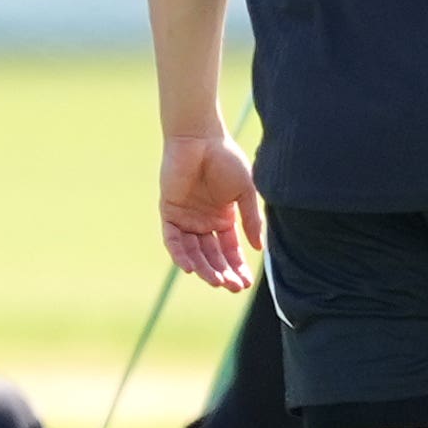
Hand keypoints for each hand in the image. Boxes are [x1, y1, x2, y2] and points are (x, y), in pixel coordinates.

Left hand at [159, 129, 261, 290]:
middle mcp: (204, 221)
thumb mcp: (246, 193)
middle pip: (212, 255)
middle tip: (232, 288)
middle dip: (222, 272)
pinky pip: (173, 239)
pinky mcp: (170, 212)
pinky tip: (190, 268)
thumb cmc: (226, 160)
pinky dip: (180, 254)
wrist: (201, 139)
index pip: (230, 250)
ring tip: (216, 282)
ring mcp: (186, 218)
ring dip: (203, 268)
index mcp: (224, 218)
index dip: (236, 267)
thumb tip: (258, 249)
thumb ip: (250, 220)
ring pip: (193, 251)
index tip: (245, 284)